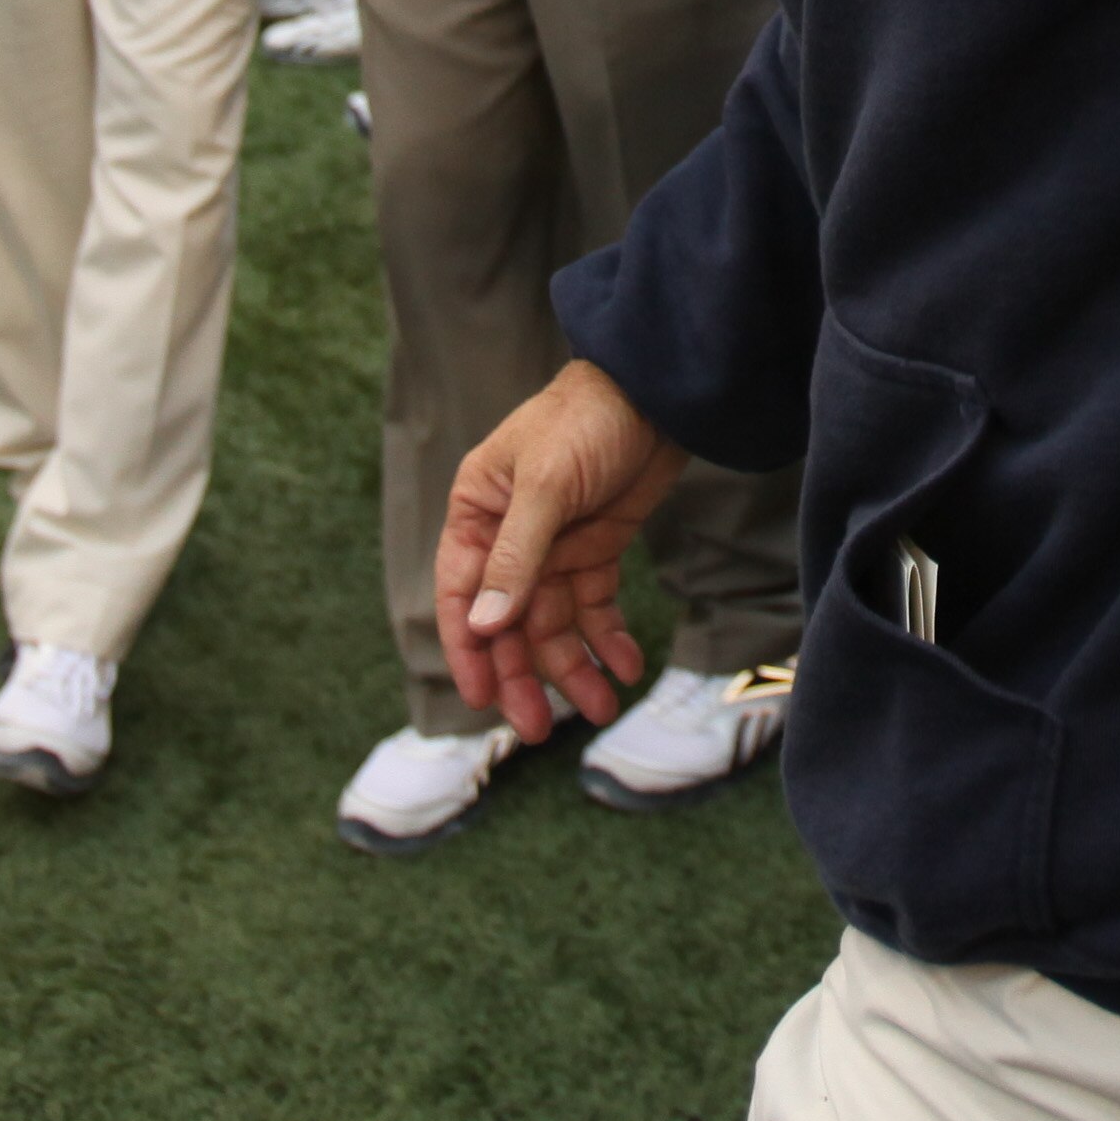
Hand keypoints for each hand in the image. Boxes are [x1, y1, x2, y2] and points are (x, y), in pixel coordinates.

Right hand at [436, 360, 688, 742]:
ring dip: (574, 667)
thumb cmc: (587, 418)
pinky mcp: (596, 547)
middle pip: (508, 622)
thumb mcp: (547, 484)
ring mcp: (554, 545)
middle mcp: (509, 536)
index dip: (469, 651)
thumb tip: (485, 625)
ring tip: (603, 708)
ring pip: (553, 623)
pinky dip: (608, 637)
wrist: (658, 389)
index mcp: (477, 512)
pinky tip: (627, 665)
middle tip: (540, 731)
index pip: (461, 595)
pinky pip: (594, 606)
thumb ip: (517, 555)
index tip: (483, 701)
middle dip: (525, 676)